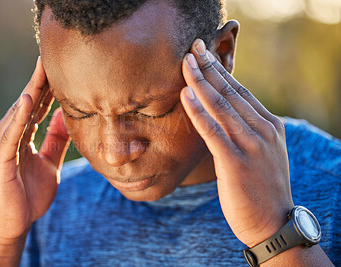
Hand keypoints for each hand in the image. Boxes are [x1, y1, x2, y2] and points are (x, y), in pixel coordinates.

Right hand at [0, 57, 70, 244]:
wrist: (13, 223)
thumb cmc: (29, 194)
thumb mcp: (50, 163)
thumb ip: (57, 140)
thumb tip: (66, 116)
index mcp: (22, 133)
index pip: (38, 104)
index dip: (49, 85)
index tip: (62, 65)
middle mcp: (10, 133)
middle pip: (29, 101)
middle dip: (41, 79)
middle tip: (52, 54)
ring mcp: (3, 144)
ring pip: (20, 111)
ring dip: (32, 89)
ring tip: (44, 66)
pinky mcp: (0, 158)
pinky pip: (13, 134)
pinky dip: (21, 116)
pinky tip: (30, 99)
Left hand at [180, 39, 293, 246]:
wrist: (273, 223)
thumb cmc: (262, 187)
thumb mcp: (262, 152)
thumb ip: (248, 131)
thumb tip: (224, 115)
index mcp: (269, 125)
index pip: (240, 90)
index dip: (220, 70)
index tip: (204, 54)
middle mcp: (263, 130)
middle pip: (230, 92)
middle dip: (208, 67)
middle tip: (192, 47)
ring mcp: (251, 145)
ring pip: (221, 106)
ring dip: (200, 82)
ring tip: (185, 62)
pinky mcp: (236, 162)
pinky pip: (213, 131)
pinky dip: (198, 111)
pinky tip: (186, 95)